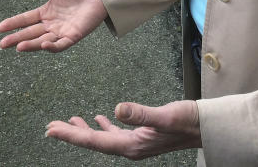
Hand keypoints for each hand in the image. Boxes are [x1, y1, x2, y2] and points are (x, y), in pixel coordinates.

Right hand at [0, 0, 106, 51]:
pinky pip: (61, 44)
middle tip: (2, 44)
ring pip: (43, 41)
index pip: (26, 20)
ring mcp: (62, 31)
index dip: (13, 23)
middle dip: (16, 38)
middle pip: (30, 33)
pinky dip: (52, 46)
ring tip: (18, 46)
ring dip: (31, 44)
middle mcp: (52, 24)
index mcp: (46, 12)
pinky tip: (43, 44)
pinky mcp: (74, 35)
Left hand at [45, 100, 202, 159]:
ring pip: (103, 139)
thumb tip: (116, 109)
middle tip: (50, 127)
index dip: (71, 135)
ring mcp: (136, 143)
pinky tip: (99, 119)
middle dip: (72, 134)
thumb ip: (141, 114)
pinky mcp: (142, 136)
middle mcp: (131, 148)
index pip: (95, 141)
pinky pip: (115, 134)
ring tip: (68, 123)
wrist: (206, 127)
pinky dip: (103, 127)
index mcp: (132, 146)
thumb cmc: (188, 121)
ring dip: (84, 132)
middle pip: (94, 142)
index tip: (51, 129)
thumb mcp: (164, 116)